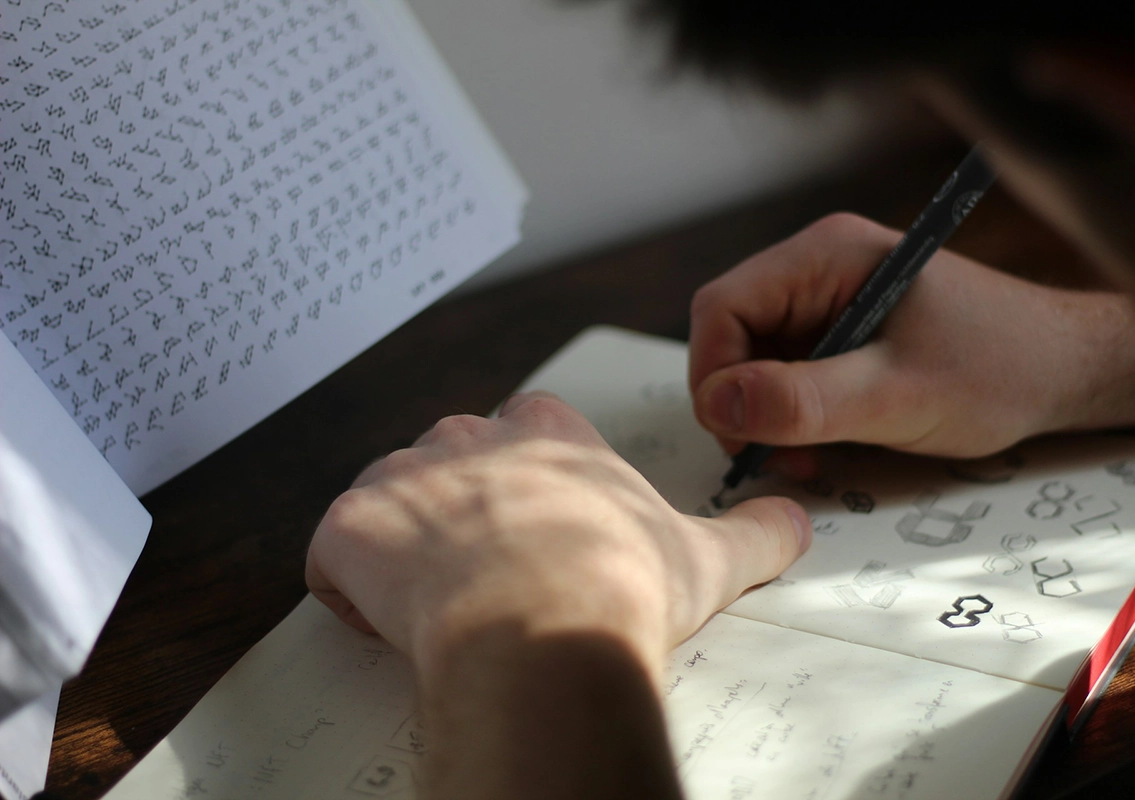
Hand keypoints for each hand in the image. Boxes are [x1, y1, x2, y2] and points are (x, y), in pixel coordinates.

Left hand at [306, 391, 810, 676]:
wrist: (546, 625)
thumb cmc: (619, 583)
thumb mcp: (706, 554)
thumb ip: (754, 529)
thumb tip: (794, 519)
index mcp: (544, 433)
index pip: (520, 434)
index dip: (523, 487)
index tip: (536, 531)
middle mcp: (466, 437)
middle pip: (447, 465)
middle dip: (459, 513)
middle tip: (490, 576)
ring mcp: (400, 476)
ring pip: (388, 503)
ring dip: (403, 548)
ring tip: (444, 606)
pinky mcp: (347, 525)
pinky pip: (333, 555)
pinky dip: (352, 591)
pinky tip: (396, 625)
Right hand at [689, 212, 1134, 467]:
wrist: (1066, 371)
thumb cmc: (998, 369)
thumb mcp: (896, 394)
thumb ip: (803, 400)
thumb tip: (716, 405)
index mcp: (824, 256)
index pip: (721, 307)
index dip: (714, 374)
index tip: (739, 435)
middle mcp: (816, 270)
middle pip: (730, 335)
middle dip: (740, 402)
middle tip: (776, 455)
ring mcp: (826, 302)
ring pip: (753, 361)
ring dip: (766, 416)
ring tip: (807, 456)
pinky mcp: (839, 335)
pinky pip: (786, 374)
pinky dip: (791, 416)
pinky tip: (823, 444)